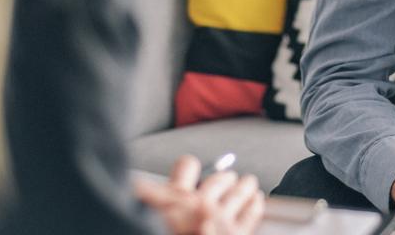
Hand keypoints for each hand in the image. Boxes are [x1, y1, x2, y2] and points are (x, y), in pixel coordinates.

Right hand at [134, 155, 265, 234]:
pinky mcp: (237, 233)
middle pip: (219, 180)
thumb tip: (137, 184)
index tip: (192, 167)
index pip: (186, 166)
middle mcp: (201, 203)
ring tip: (250, 182)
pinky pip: (252, 213)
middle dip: (225, 177)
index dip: (188, 167)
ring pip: (239, 192)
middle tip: (231, 176)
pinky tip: (257, 199)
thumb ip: (145, 196)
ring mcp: (222, 218)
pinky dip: (255, 203)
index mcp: (176, 198)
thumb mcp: (145, 209)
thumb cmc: (157, 230)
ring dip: (245, 185)